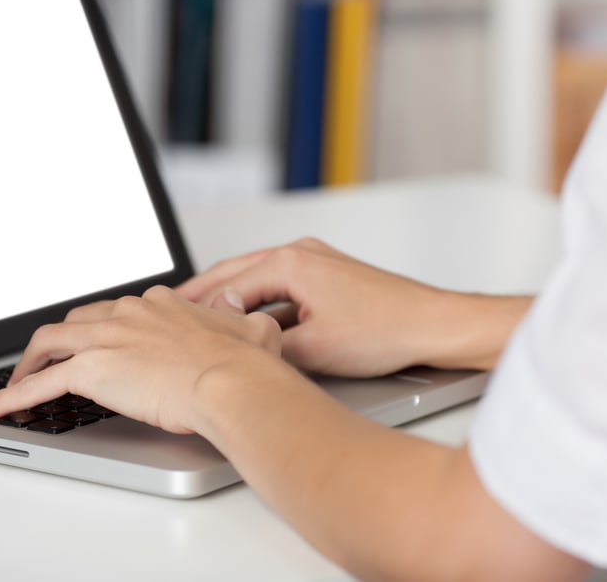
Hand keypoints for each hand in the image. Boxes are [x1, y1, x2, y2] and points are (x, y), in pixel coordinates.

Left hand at [0, 285, 289, 433]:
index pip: (116, 312)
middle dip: (58, 341)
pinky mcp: (91, 370)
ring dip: (28, 363)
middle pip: (76, 321)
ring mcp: (106, 339)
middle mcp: (127, 314)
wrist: (232, 381)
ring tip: (16, 384)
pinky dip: (11, 396)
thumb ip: (236, 315)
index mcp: (159, 304)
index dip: (102, 329)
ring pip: (49, 342)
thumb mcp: (251, 328)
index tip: (97, 343)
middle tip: (48, 361)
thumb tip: (233, 306)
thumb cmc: (244, 364)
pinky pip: (39, 384)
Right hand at [177, 237, 520, 376]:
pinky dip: (258, 301)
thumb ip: (267, 347)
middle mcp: (301, 253)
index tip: (175, 320)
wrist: (434, 325)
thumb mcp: (314, 350)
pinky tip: (248, 321)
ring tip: (203, 315)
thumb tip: (239, 353)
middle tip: (172, 308)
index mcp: (292, 262)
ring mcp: (316, 263)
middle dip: (204, 292)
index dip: (199, 306)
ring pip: (257, 278)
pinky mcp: (328, 277)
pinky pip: (280, 286)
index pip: (228, 283)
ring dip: (230, 296)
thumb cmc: (388, 330)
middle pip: (236, 271)